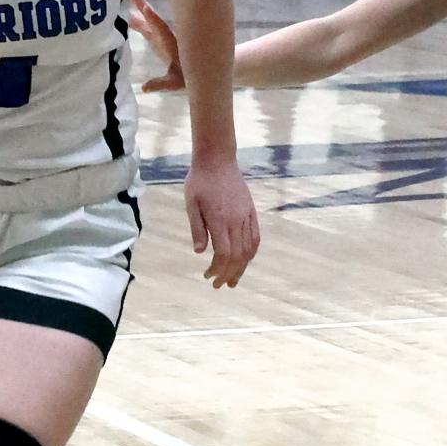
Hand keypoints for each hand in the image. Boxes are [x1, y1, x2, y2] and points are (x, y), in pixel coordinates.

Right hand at [128, 0, 185, 91]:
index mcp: (170, 45)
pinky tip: (132, 13)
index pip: (160, 30)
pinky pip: (150, 24)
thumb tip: (144, 88)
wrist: (205, 70)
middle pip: (153, 19)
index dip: (153, 20)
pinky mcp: (162, 39)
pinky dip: (142, 17)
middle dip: (143, 5)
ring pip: (151, 20)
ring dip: (141, 8)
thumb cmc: (189, 77)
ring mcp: (163, 37)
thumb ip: (161, 84)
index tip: (145, 7)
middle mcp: (166, 37)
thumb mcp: (174, 82)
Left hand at [184, 158, 259, 287]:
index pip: (223, 253)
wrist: (218, 160)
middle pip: (238, 256)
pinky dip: (251, 253)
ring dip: (242, 268)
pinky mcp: (251, 212)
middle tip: (219, 285)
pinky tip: (244, 260)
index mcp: (219, 219)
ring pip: (249, 249)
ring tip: (233, 280)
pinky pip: (255, 237)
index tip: (207, 276)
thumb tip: (199, 252)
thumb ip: (197, 229)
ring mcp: (246, 216)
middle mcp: (236, 220)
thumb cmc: (200, 181)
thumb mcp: (191, 204)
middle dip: (229, 274)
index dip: (217, 269)